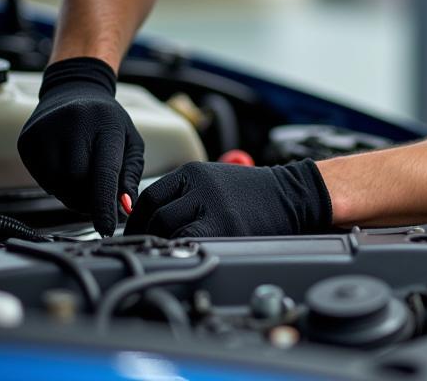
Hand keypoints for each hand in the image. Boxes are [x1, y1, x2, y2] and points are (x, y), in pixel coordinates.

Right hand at [17, 57, 143, 235]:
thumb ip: (130, 175)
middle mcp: (73, 124)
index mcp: (105, 124)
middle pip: (77, 183)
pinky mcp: (27, 140)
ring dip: (71, 191)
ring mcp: (46, 131)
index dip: (104, 205)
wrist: (74, 91)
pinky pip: (41, 179)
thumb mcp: (129, 141)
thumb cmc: (107, 121)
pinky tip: (64, 165)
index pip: (104, 172)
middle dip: (89, 196)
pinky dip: (55, 183)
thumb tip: (125, 208)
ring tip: (81, 172)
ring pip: (57, 185)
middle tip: (97, 189)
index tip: (107, 228)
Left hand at [124, 158, 331, 238]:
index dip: (137, 219)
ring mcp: (213, 207)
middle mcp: (199, 186)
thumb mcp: (213, 180)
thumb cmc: (252, 192)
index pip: (150, 196)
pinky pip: (192, 244)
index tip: (135, 234)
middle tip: (150, 250)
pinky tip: (189, 255)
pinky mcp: (226, 227)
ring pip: (170, 232)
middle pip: (157, 216)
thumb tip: (147, 219)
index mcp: (193, 172)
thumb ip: (183, 194)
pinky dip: (184, 252)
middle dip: (149, 237)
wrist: (291, 193)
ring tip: (171, 254)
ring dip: (166, 246)